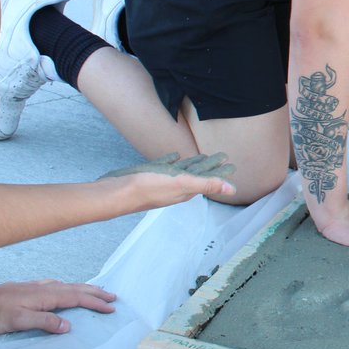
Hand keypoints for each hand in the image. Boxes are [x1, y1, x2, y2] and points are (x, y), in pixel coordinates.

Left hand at [0, 279, 115, 335]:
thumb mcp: (19, 321)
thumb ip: (44, 322)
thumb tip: (68, 326)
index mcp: (46, 296)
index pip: (77, 298)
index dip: (95, 303)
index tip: (110, 307)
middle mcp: (44, 288)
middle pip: (76, 289)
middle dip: (96, 292)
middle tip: (113, 296)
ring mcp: (36, 287)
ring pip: (68, 286)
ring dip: (84, 289)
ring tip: (96, 291)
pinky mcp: (28, 289)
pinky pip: (57, 286)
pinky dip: (69, 287)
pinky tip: (65, 289)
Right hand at [100, 152, 237, 207]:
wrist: (116, 193)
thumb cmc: (148, 187)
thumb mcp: (182, 183)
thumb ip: (207, 184)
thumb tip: (233, 189)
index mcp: (186, 188)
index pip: (208, 178)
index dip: (220, 172)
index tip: (233, 165)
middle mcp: (176, 186)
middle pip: (198, 173)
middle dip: (211, 166)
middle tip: (223, 156)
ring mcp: (162, 181)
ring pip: (182, 170)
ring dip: (194, 163)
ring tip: (203, 156)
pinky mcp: (148, 175)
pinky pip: (165, 166)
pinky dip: (172, 160)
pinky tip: (175, 155)